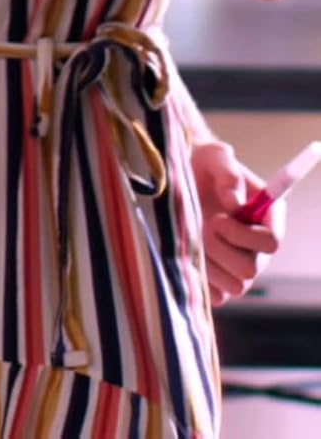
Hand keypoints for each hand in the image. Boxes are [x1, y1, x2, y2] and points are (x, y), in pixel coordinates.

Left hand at [189, 139, 283, 304]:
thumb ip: (228, 174)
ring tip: (192, 238)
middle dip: (220, 249)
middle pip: (251, 269)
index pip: (272, 242)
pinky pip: (219, 297)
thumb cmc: (203, 162)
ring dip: (209, 264)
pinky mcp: (221, 276)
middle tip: (201, 226)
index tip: (218, 218)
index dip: (244, 235)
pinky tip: (188, 255)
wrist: (181, 173)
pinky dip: (202, 281)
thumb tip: (234, 204)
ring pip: (235, 286)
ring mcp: (240, 263)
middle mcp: (259, 245)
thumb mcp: (215, 156)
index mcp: (269, 217)